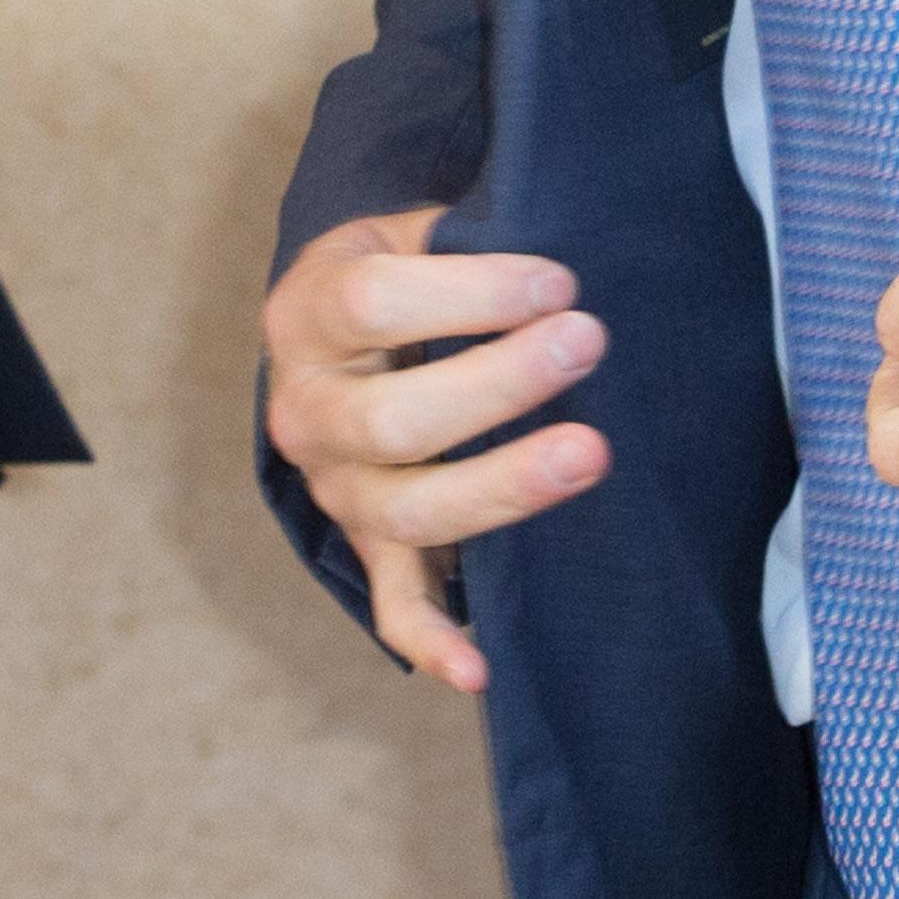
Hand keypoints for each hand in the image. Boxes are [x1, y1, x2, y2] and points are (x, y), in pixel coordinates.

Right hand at [261, 204, 609, 690]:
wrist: (334, 331)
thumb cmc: (397, 273)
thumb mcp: (405, 231)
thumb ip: (463, 236)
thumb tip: (566, 246)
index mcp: (308, 316)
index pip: (373, 303)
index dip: (470, 293)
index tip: (558, 281)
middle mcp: (308, 412)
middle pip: (393, 420)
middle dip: (499, 383)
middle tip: (588, 343)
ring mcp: (336, 490)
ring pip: (406, 511)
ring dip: (501, 486)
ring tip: (591, 452)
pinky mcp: (369, 548)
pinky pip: (392, 606)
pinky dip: (432, 642)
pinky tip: (482, 668)